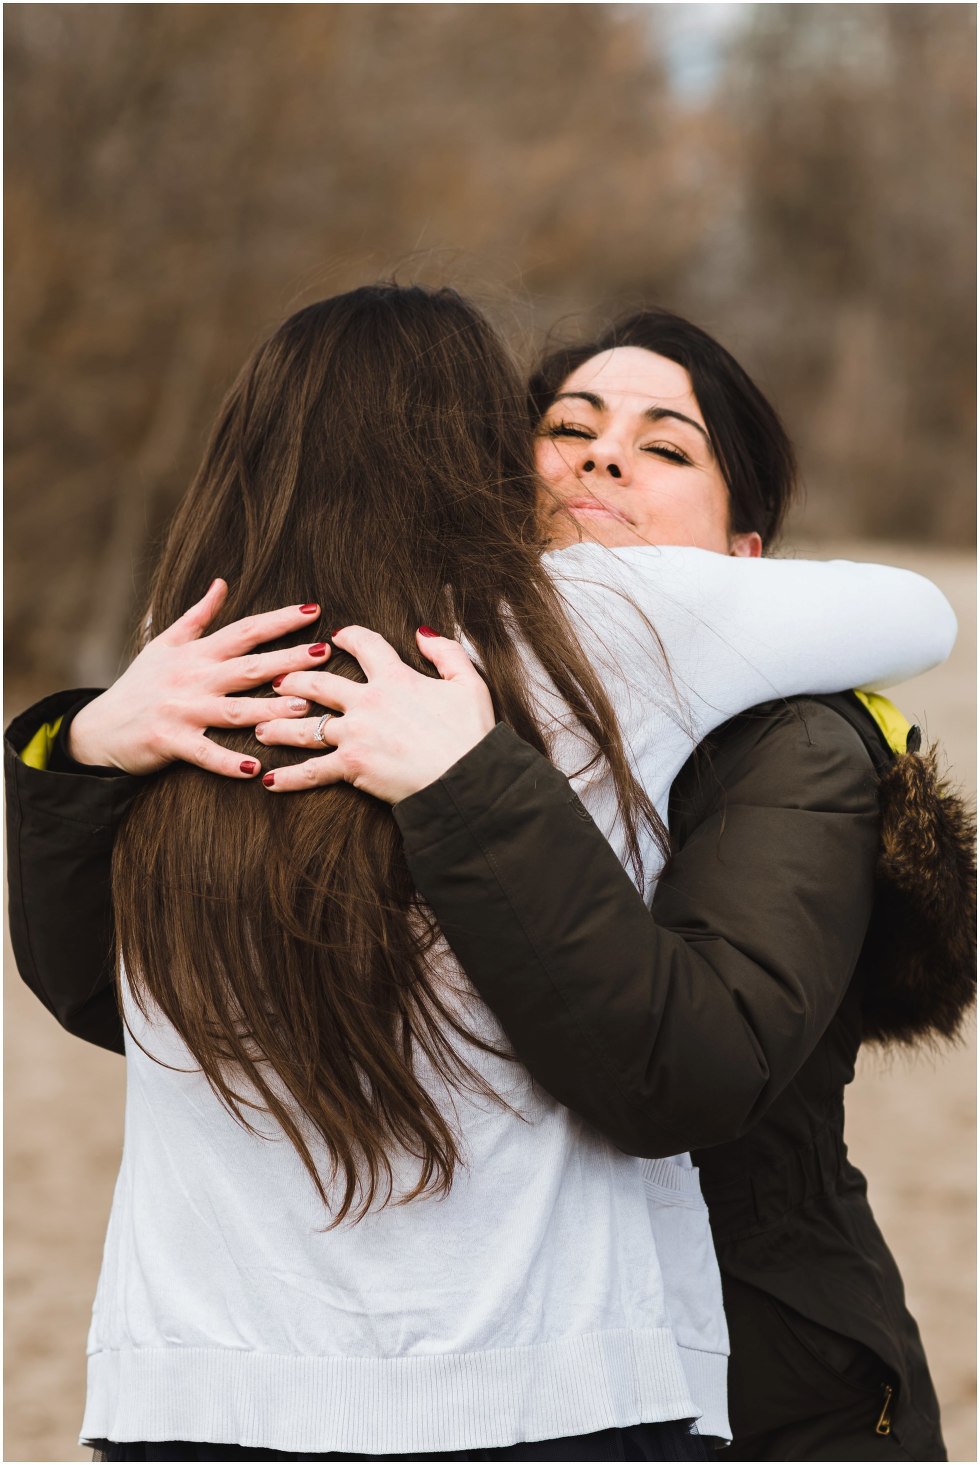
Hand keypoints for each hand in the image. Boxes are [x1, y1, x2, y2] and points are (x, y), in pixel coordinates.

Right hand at [68, 579, 330, 777]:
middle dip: (286, 659)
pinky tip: (254, 769)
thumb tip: (222, 583)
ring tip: (303, 708)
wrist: (99, 727)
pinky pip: (203, 753)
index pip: (245, 631)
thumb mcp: (165, 643)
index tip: (314, 610)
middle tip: (322, 653)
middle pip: (247, 666)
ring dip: (268, 708)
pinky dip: (227, 762)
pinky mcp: (169, 741)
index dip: (279, 620)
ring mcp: (182, 710)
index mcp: (196, 654)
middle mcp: (192, 678)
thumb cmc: (139, 685)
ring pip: (232, 709)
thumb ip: (198, 616)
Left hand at [257, 625, 495, 800]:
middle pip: (319, 682)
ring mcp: (355, 734)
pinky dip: (289, 778)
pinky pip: (312, 771)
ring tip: (260, 726)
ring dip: (278, 725)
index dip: (349, 637)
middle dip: (294, 678)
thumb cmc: (470, 734)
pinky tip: (269, 780)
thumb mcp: (468, 683)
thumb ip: (445, 652)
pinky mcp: (351, 766)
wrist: (465, 778)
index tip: (337, 636)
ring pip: (305, 725)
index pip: (365, 646)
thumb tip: (422, 632)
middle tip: (277, 680)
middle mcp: (367, 701)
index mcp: (395, 678)